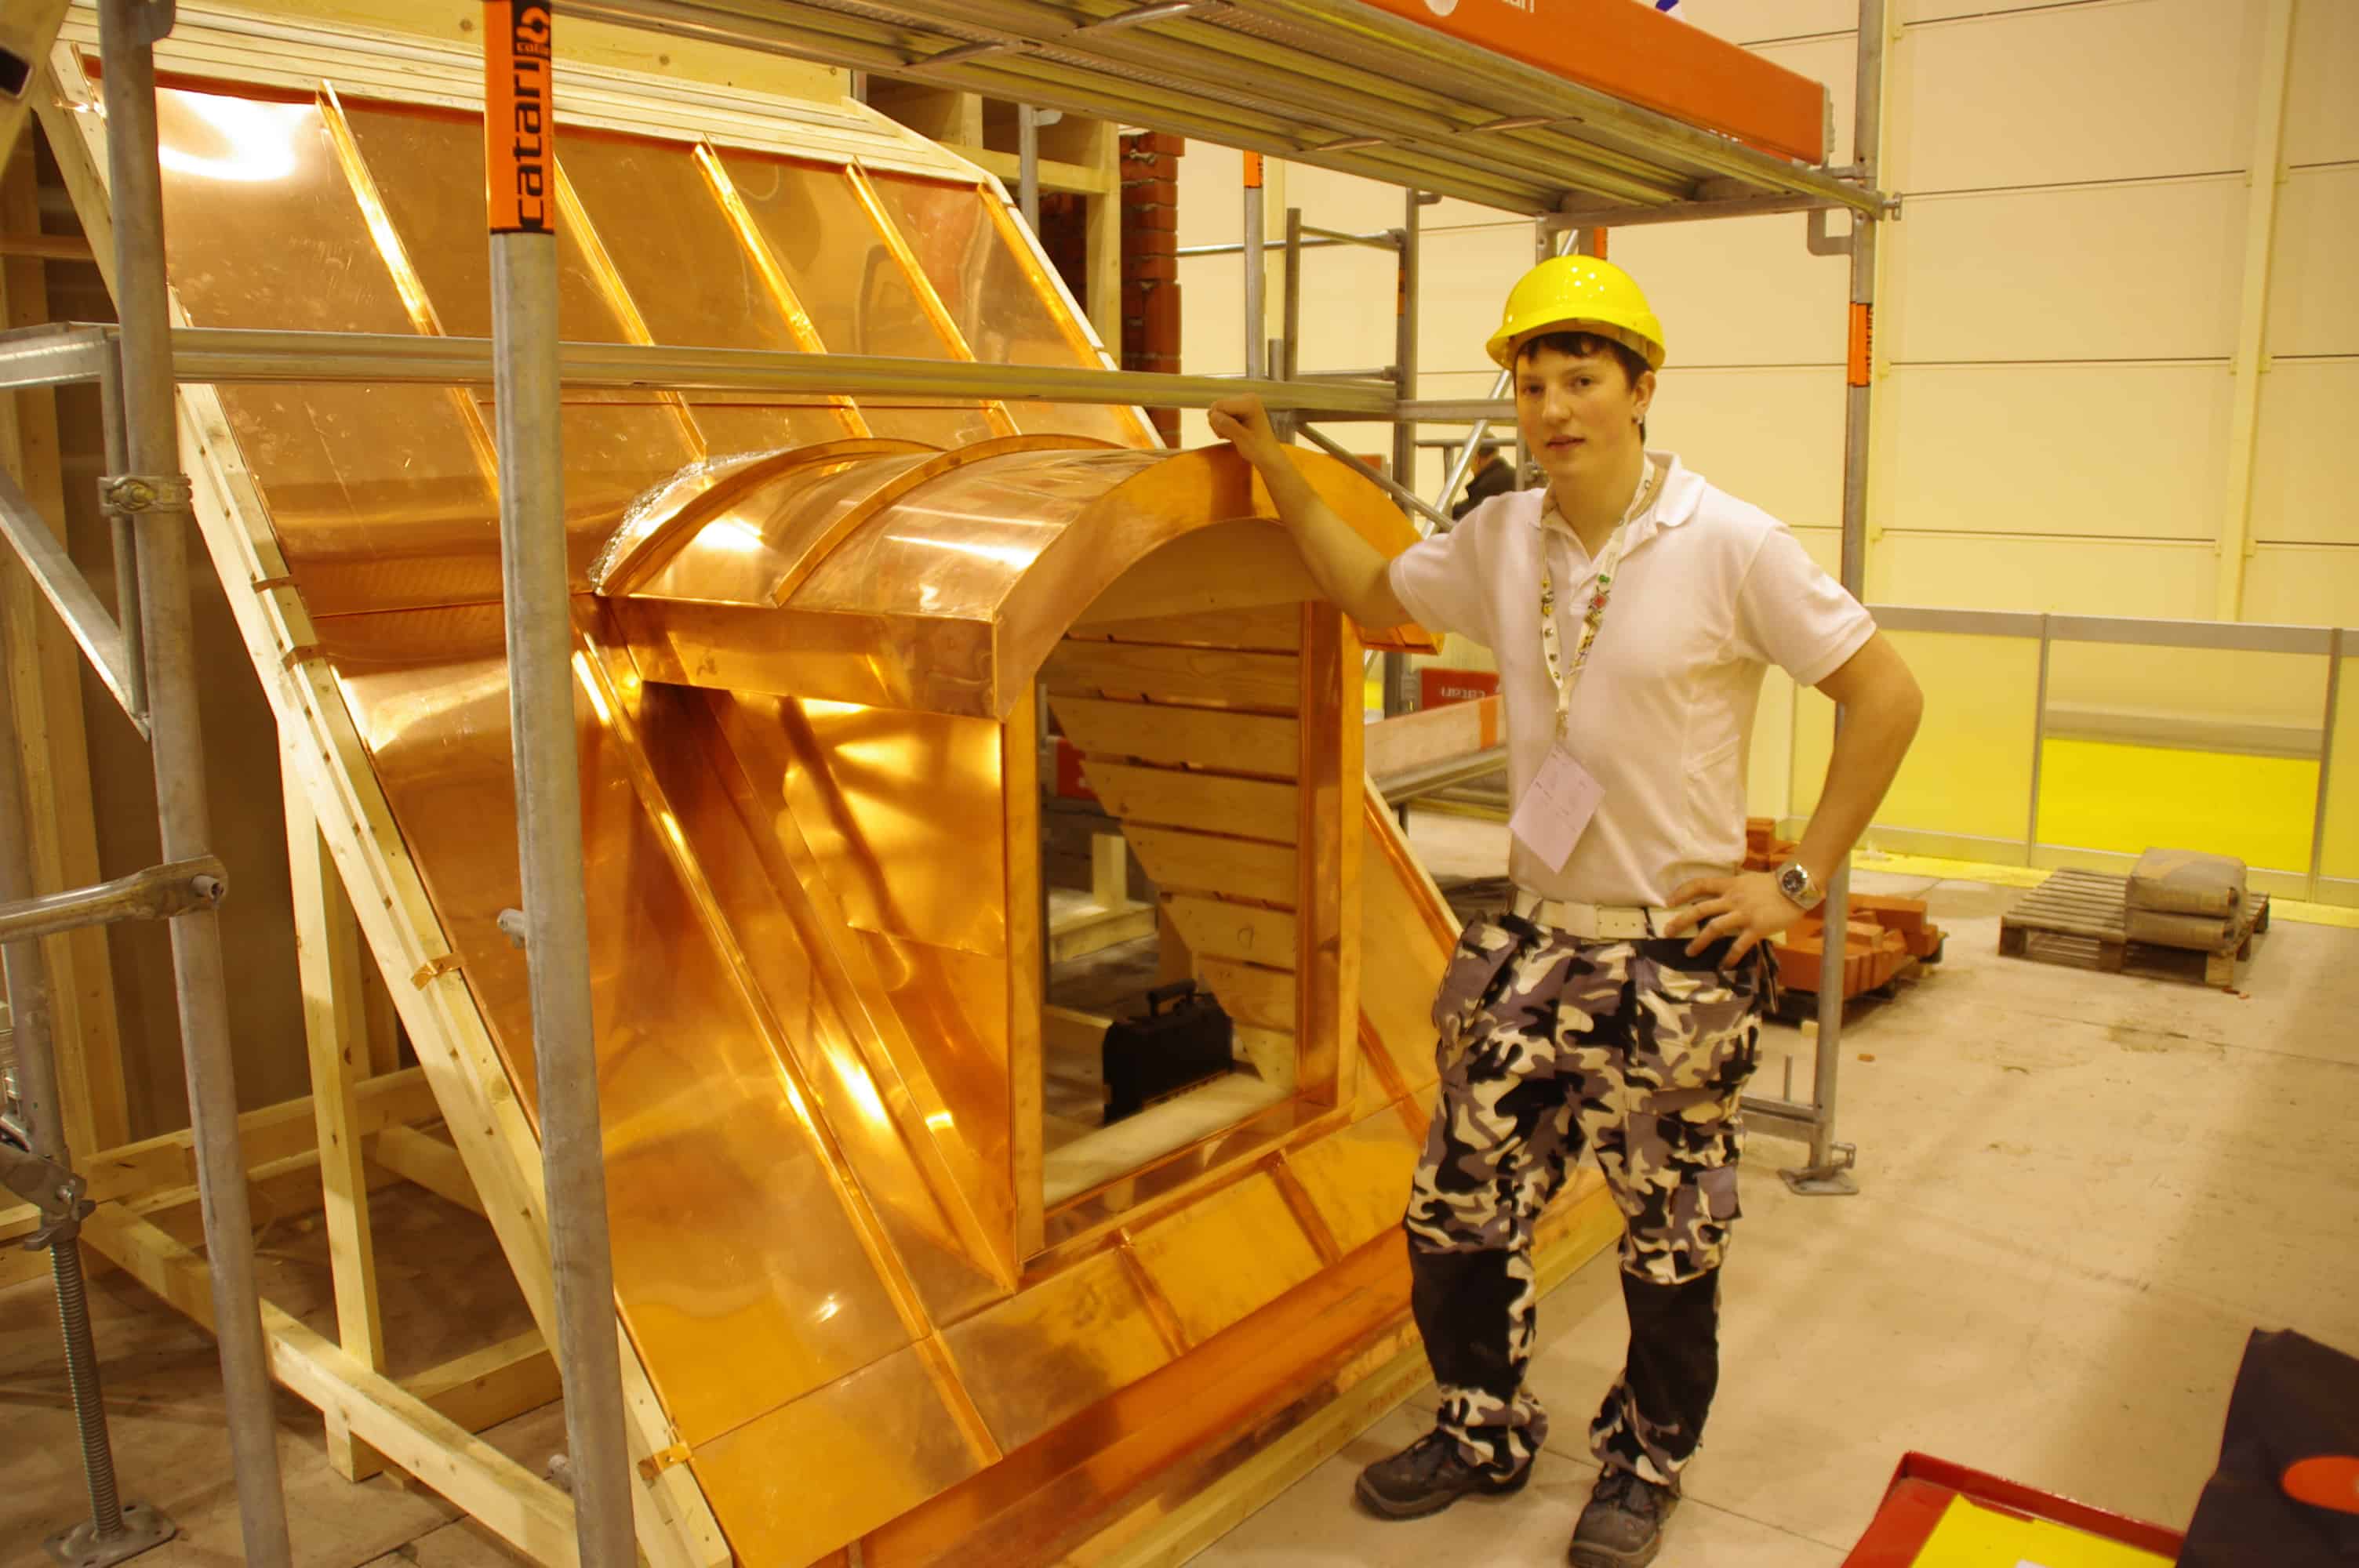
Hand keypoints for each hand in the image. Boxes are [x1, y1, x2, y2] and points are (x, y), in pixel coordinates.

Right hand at [1207, 394, 1286, 470]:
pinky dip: (1224, 426)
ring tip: (1233, 436)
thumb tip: (1212, 414)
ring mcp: (1243, 402)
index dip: (1219, 423)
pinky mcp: (1240, 408)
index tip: (1230, 436)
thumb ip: (1227, 425)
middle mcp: (1247, 397)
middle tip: (1232, 437)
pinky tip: (1233, 434)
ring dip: (1221, 427)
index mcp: (1250, 402)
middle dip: (1219, 424)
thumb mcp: (1242, 439)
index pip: (1219, 406)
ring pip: (1217, 412)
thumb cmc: (1258, 449)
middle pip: (1217, 407)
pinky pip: (1221, 415)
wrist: (1268, 456)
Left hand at [1660, 872, 1805, 962]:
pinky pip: (1739, 945)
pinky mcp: (1756, 928)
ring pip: (1714, 928)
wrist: (1795, 887)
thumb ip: (1732, 885)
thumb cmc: (1772, 883)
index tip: (1668, 902)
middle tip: (1667, 931)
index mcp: (1729, 885)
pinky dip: (1730, 957)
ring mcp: (1743, 914)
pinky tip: (1723, 966)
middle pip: (1700, 909)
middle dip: (1681, 921)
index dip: (1682, 892)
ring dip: (1699, 941)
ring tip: (1689, 952)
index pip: (1700, 885)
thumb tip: (1719, 888)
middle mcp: (1732, 899)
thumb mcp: (1747, 878)